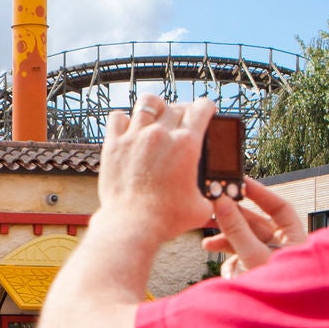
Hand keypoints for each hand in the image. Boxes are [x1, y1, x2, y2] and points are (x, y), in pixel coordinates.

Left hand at [93, 95, 215, 248]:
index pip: (201, 108)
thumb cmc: (166, 218)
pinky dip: (124, 119)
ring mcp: (135, 136)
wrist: (132, 224)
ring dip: (156, 107)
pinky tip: (128, 128)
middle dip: (183, 111)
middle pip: (176, 106)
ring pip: (148, 103)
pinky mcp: (114, 145)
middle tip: (182, 121)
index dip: (206, 108)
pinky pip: (117, 117)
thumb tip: (215, 196)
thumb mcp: (201, 207)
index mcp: (187, 144)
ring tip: (156, 117)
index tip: (205, 112)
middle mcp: (161, 134)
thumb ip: (209, 194)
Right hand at [201, 177, 308, 274]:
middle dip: (231, 218)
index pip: (278, 207)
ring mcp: (265, 260)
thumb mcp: (253, 257)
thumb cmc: (277, 293)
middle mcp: (280, 247)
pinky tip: (228, 274)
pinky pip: (237, 260)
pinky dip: (228, 263)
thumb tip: (222, 201)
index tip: (239, 182)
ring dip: (223, 241)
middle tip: (211, 208)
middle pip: (253, 222)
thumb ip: (236, 229)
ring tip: (206, 244)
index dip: (259, 193)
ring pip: (241, 241)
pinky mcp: (251, 273)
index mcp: (293, 238)